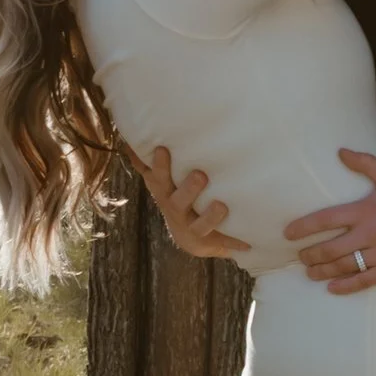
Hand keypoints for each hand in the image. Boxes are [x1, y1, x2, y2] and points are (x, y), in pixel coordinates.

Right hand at [139, 145, 255, 263]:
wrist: (192, 237)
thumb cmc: (179, 196)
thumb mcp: (164, 179)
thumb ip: (148, 160)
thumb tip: (128, 132)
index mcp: (164, 191)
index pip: (157, 178)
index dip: (159, 166)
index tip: (163, 149)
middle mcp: (175, 209)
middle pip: (177, 201)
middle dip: (189, 189)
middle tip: (201, 175)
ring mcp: (191, 227)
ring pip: (199, 224)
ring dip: (211, 216)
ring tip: (221, 205)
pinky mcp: (206, 241)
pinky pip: (221, 242)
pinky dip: (234, 242)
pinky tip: (247, 244)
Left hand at [286, 150, 375, 291]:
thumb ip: (364, 163)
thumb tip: (340, 151)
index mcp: (365, 210)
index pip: (326, 219)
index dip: (304, 227)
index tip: (288, 234)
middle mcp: (370, 233)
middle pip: (330, 248)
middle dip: (311, 255)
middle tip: (300, 257)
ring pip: (344, 266)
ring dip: (323, 271)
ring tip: (310, 273)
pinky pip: (364, 281)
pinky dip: (345, 286)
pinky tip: (331, 288)